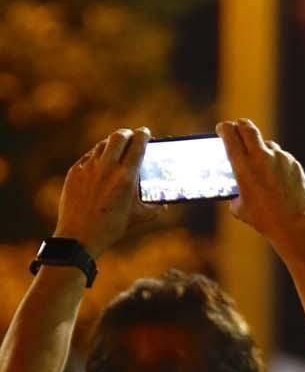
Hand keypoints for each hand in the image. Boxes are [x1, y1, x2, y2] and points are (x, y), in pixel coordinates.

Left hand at [54, 128, 152, 258]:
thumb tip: (165, 201)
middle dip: (127, 133)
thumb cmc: (112, 228)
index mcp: (126, 177)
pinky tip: (100, 164)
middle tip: (130, 136)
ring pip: (102, 145)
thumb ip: (155, 206)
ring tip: (116, 150)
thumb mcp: (139, 216)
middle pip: (118, 136)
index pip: (138, 144)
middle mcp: (107, 168)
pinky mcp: (74, 173)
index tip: (145, 133)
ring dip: (112, 144)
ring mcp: (88, 169)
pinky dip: (97, 157)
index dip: (143, 135)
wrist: (79, 238)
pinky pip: (88, 157)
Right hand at [216, 119, 304, 246]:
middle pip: (248, 128)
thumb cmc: (263, 219)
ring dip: (261, 148)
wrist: (292, 224)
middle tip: (238, 126)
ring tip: (260, 162)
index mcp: (242, 166)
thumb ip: (235, 193)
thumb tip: (235, 189)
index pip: (230, 136)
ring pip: (267, 144)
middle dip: (241, 125)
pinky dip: (277, 163)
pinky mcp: (294, 163)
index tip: (222, 128)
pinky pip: (282, 157)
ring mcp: (280, 158)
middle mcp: (261, 157)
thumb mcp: (240, 207)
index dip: (224, 129)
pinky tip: (277, 177)